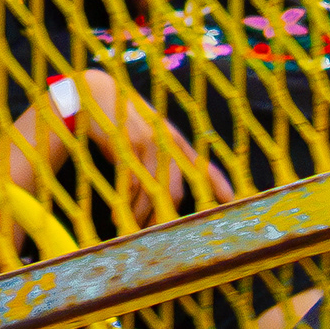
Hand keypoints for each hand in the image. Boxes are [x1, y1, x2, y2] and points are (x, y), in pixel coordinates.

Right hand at [53, 71, 239, 229]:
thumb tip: (166, 187)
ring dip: (141, 215)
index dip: (219, 185)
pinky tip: (117, 214)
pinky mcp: (126, 147)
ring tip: (132, 227)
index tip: (233, 201)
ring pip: (151, 192)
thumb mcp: (149, 132)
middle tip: (156, 234)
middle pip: (173, 192)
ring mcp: (147, 145)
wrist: (97, 93)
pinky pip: (130, 185)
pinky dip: (125, 204)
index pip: (203, 166)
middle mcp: (166, 143)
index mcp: (175, 140)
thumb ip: (162, 154)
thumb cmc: (123, 118)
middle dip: (164, 217)